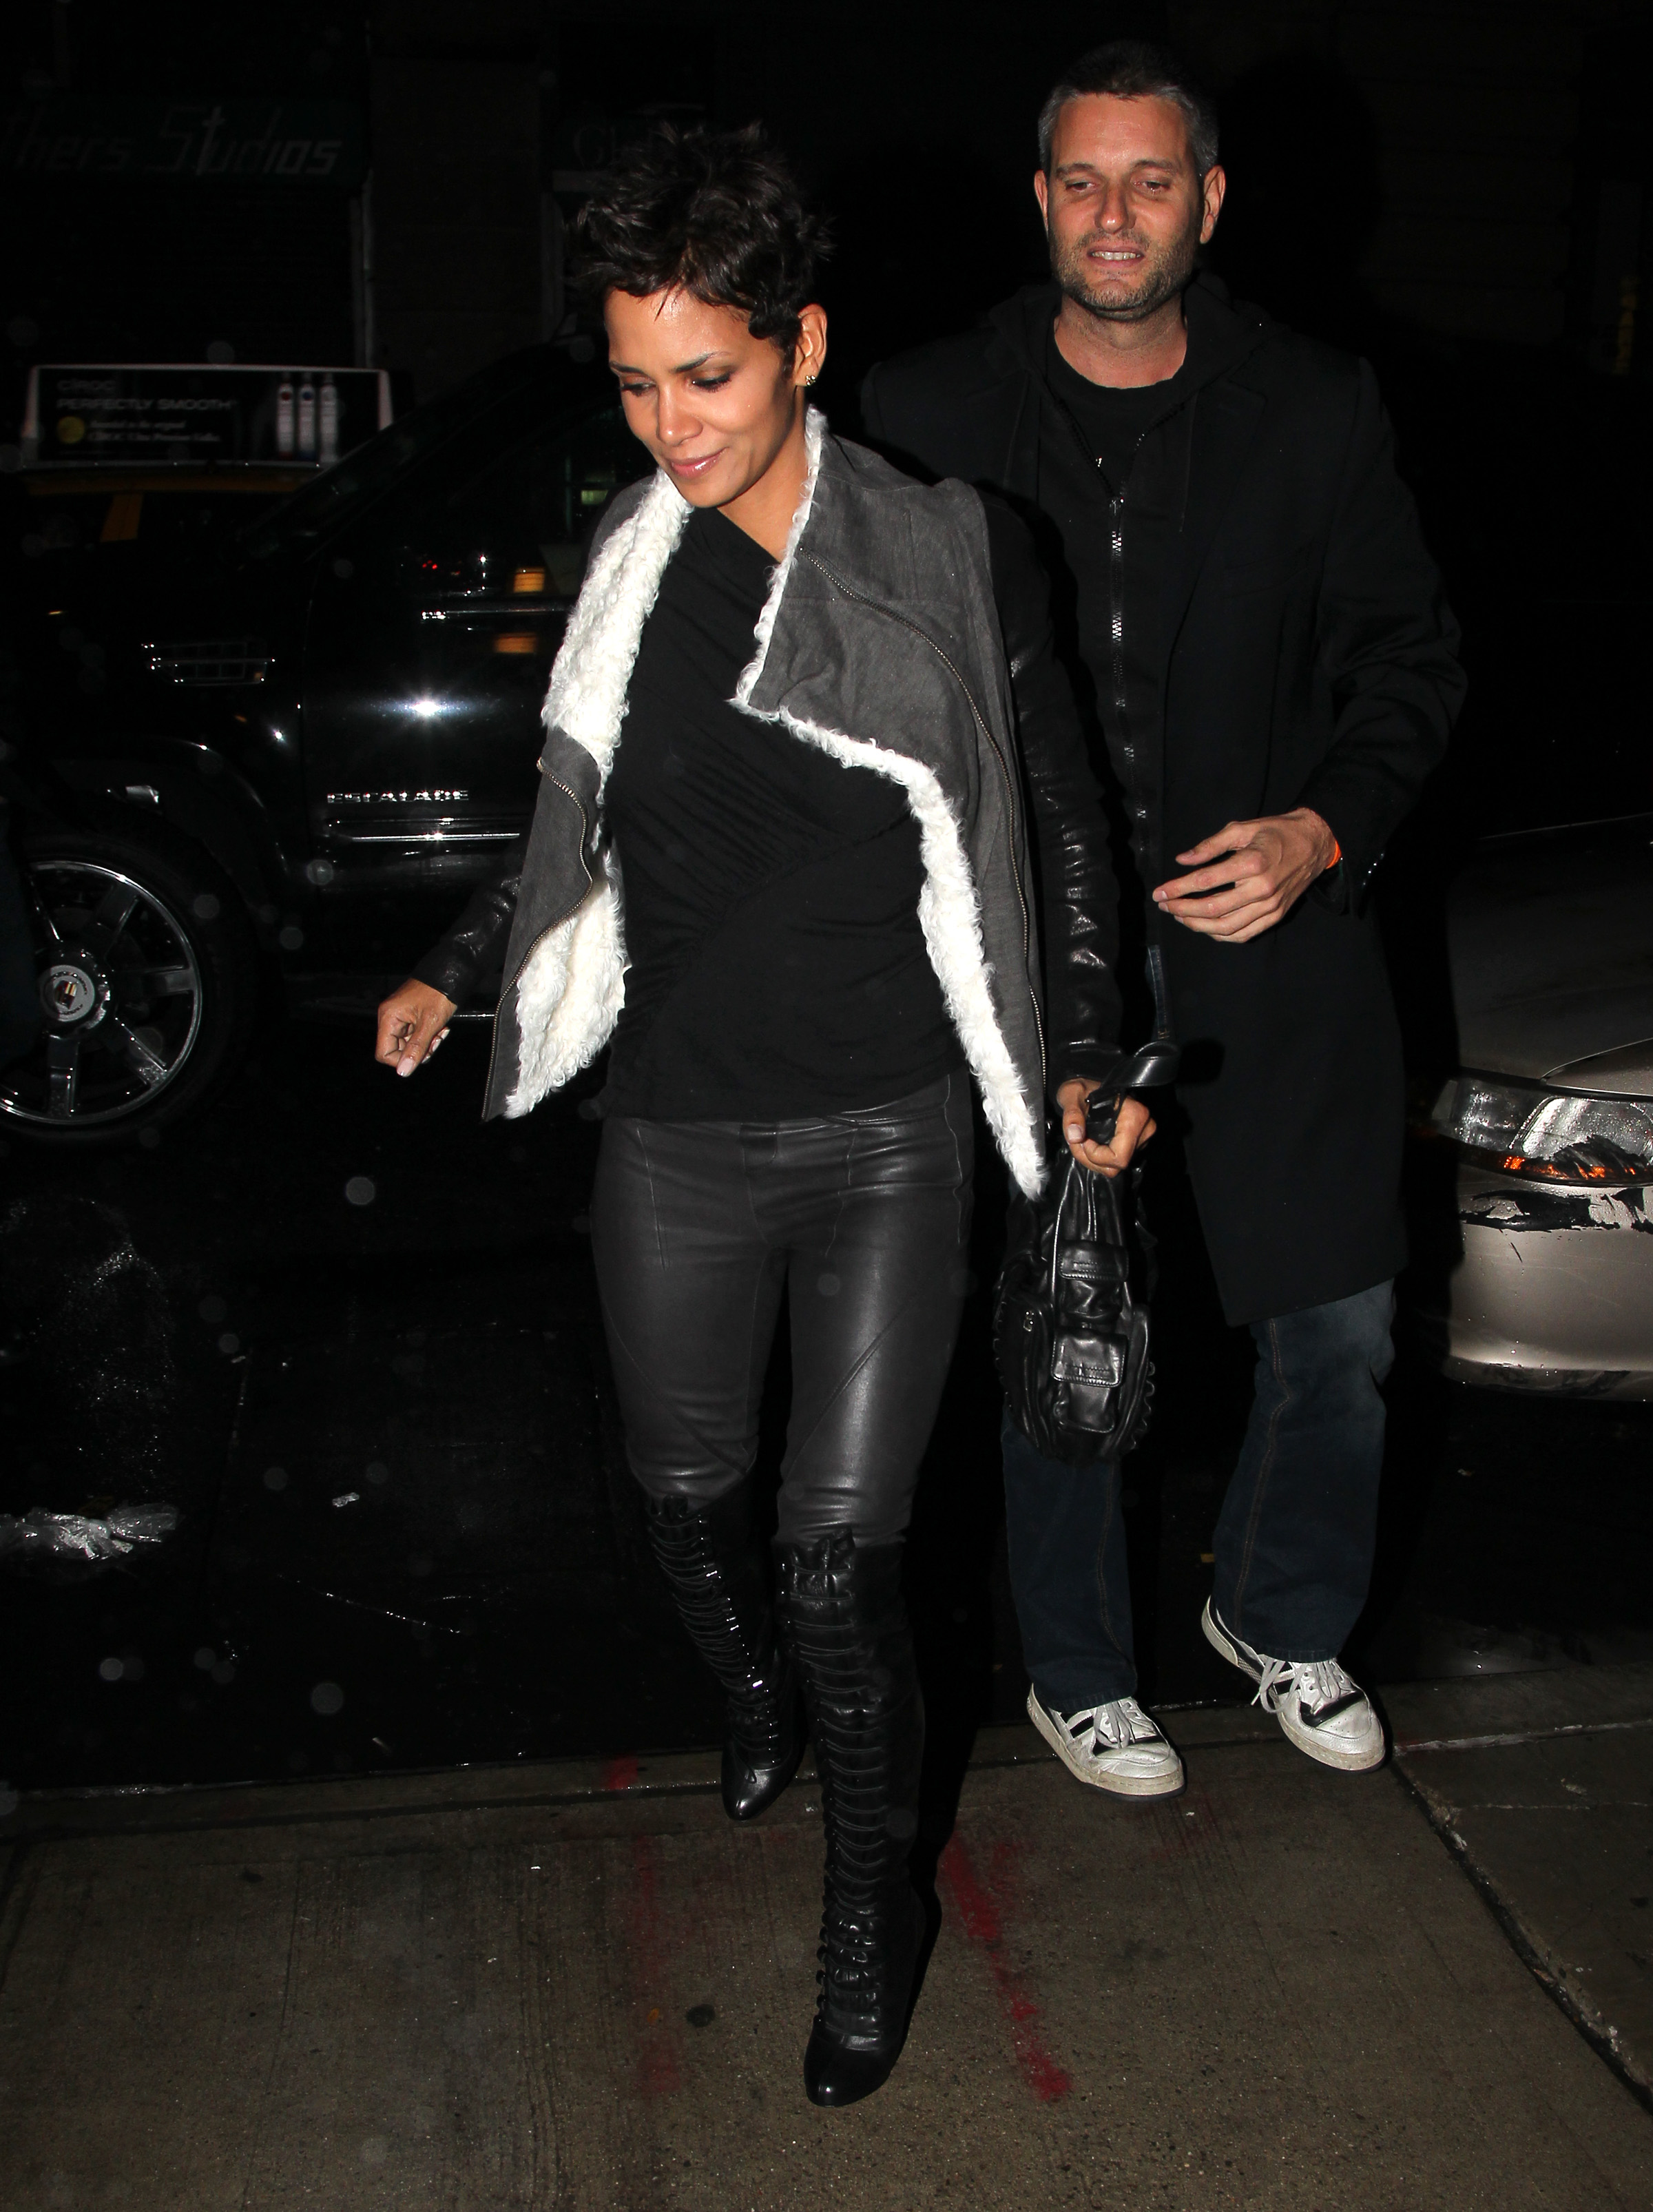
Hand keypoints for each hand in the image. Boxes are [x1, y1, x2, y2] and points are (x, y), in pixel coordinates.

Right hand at [375, 980, 457, 1076]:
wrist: (450, 975)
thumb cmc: (438, 993)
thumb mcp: (429, 1024)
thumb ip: (416, 1049)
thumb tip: (403, 1071)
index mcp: (389, 1017)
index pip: (384, 1052)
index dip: (401, 1060)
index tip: (421, 1056)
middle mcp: (390, 1017)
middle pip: (397, 1049)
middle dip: (418, 1050)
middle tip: (435, 1041)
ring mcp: (400, 1016)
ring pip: (409, 1043)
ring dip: (426, 1043)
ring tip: (440, 1032)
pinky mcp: (410, 1016)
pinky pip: (415, 1034)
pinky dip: (428, 1035)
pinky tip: (439, 1029)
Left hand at [1057, 1078, 1155, 1177]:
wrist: (1088, 1089)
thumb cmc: (1082, 1090)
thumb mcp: (1071, 1095)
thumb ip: (1072, 1115)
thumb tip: (1075, 1136)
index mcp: (1134, 1115)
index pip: (1119, 1156)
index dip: (1095, 1156)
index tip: (1082, 1140)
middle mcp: (1144, 1128)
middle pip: (1117, 1165)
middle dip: (1091, 1159)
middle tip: (1077, 1142)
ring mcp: (1142, 1138)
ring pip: (1116, 1167)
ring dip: (1093, 1160)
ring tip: (1083, 1142)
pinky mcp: (1136, 1143)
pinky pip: (1117, 1163)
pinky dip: (1100, 1159)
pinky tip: (1092, 1145)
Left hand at [1152, 808, 1336, 942]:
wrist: (1315, 843)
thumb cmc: (1275, 832)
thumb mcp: (1242, 829)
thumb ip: (1210, 845)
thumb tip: (1182, 861)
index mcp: (1252, 863)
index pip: (1205, 881)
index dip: (1177, 889)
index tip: (1159, 892)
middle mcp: (1261, 888)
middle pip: (1212, 908)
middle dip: (1182, 909)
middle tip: (1165, 905)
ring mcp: (1270, 906)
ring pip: (1225, 927)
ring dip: (1197, 925)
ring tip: (1180, 916)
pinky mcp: (1276, 916)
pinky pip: (1243, 934)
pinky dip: (1220, 935)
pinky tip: (1205, 926)